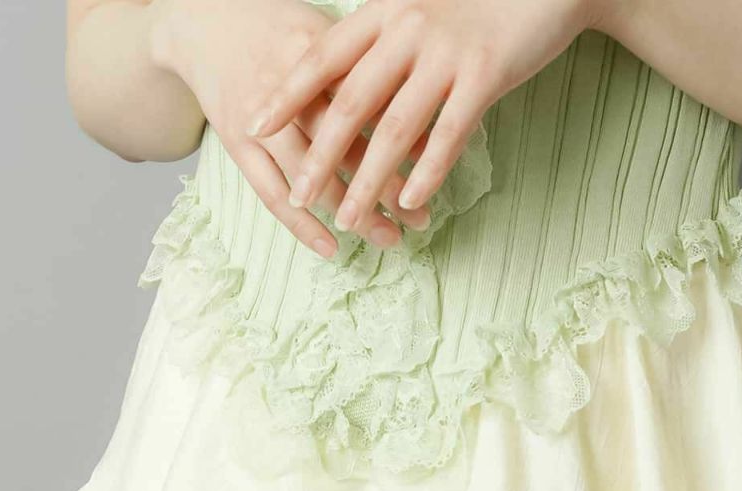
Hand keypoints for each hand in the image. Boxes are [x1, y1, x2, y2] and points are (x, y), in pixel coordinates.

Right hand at [148, 0, 431, 256]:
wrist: (205, 19)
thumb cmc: (281, 27)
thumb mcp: (327, 32)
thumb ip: (368, 69)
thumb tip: (423, 113)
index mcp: (321, 52)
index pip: (371, 103)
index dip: (407, 140)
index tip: (438, 170)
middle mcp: (290, 87)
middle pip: (346, 145)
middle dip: (387, 187)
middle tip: (421, 219)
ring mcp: (261, 119)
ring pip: (312, 176)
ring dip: (352, 213)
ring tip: (389, 239)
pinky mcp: (237, 142)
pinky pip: (270, 193)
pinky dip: (301, 225)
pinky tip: (330, 249)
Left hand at [244, 0, 594, 234]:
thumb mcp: (423, 7)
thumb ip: (387, 40)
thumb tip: (351, 84)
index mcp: (386, 10)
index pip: (323, 56)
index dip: (286, 93)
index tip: (255, 124)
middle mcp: (409, 27)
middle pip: (350, 102)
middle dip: (319, 155)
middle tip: (297, 195)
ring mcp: (447, 52)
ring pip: (395, 128)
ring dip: (368, 181)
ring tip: (349, 219)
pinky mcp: (485, 72)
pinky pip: (449, 132)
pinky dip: (428, 171)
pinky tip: (410, 203)